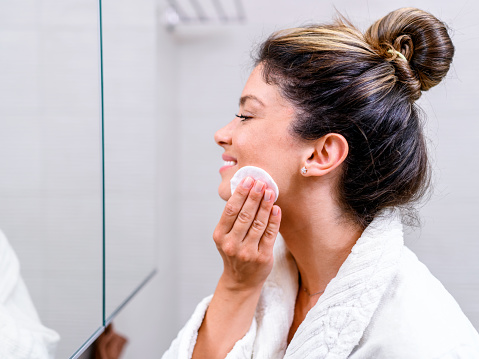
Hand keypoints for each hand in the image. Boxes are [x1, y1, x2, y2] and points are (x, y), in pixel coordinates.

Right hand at [213, 177, 281, 291]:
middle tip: (261, 182)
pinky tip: (276, 209)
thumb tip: (246, 189)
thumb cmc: (234, 251)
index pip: (231, 210)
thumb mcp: (226, 236)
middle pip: (245, 215)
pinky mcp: (262, 258)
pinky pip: (270, 235)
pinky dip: (274, 220)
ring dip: (265, 205)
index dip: (240, 193)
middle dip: (254, 196)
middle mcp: (231, 244)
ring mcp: (247, 252)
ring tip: (270, 192)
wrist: (240, 281)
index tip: (248, 180)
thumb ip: (233, 218)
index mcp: (220, 236)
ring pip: (258, 223)